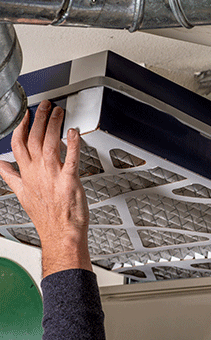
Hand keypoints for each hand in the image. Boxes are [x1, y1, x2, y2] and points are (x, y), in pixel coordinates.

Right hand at [0, 99, 91, 276]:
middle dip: (38, 119)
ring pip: (49, 144)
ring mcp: (53, 177)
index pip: (18, 145)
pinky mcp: (69, 182)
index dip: (21, 127)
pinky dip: (73, 144)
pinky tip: (74, 132)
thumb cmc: (47, 217)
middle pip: (33, 139)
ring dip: (54, 125)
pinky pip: (71, 159)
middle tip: (45, 105)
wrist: (61, 235)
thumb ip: (11, 177)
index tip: (25, 114)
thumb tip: (0, 166)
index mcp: (26, 175)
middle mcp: (38, 173)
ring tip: (58, 112)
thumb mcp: (22, 195)